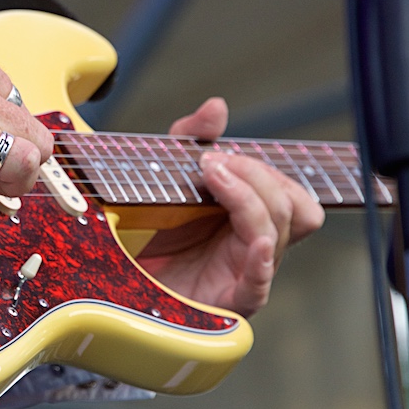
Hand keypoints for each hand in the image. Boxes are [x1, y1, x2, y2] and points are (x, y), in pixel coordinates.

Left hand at [137, 97, 324, 316]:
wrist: (115, 278)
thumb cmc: (150, 232)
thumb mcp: (167, 174)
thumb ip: (191, 138)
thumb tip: (217, 106)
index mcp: (252, 219)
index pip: (292, 193)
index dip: (265, 169)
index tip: (216, 153)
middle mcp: (256, 247)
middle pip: (293, 207)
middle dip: (257, 175)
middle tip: (211, 162)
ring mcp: (245, 274)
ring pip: (276, 233)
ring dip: (249, 198)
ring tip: (212, 178)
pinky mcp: (226, 302)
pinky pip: (258, 285)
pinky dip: (261, 261)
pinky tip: (254, 243)